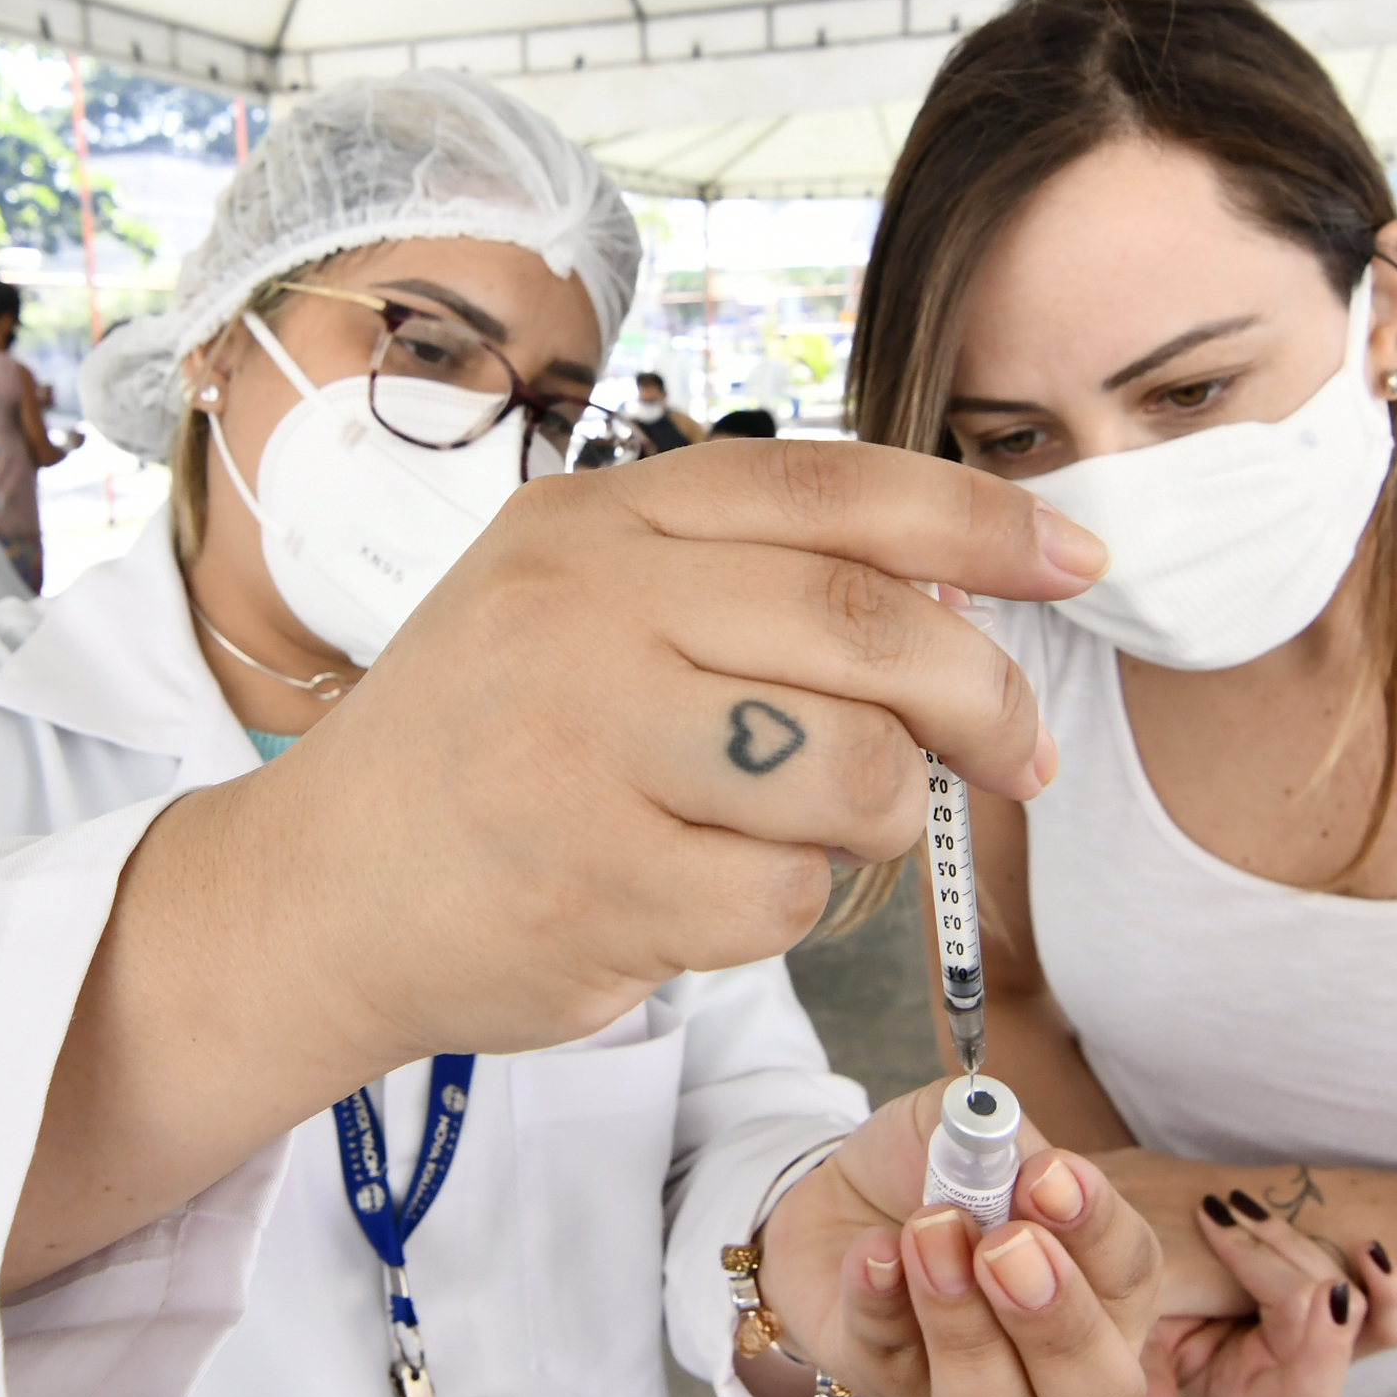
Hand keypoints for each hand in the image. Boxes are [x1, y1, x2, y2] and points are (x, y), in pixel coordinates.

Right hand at [248, 441, 1101, 1061]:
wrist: (319, 892)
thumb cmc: (483, 744)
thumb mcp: (574, 600)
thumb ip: (738, 575)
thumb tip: (960, 590)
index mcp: (593, 522)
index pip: (831, 490)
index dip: (980, 518)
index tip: (1077, 555)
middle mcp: (586, 612)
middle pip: (872, 629)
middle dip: (984, 695)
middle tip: (1019, 749)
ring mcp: (586, 748)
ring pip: (853, 769)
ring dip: (877, 814)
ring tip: (817, 826)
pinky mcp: (596, 882)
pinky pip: (786, 895)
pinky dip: (786, 905)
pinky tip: (706, 889)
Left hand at [755, 1080, 1159, 1396]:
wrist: (840, 1200)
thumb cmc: (930, 1173)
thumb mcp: (966, 1133)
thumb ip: (996, 1140)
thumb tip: (1015, 1161)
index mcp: (1102, 1293)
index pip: (1132, 1281)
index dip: (1097, 1231)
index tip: (1049, 1178)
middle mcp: (1056, 1369)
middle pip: (1099, 1395)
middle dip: (1057, 1321)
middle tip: (1006, 1247)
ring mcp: (977, 1396)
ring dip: (962, 1322)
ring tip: (928, 1234)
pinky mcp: (892, 1391)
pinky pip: (892, 1371)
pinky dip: (882, 1306)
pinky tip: (874, 1253)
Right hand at [1131, 1193, 1396, 1396]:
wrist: (1168, 1299)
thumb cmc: (1151, 1331)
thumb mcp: (1142, 1358)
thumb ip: (1152, 1394)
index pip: (1309, 1379)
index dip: (1313, 1331)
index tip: (1306, 1283)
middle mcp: (1301, 1382)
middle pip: (1328, 1322)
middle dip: (1273, 1256)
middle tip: (1220, 1213)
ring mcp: (1327, 1348)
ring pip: (1356, 1304)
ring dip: (1302, 1246)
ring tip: (1249, 1209)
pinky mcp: (1339, 1317)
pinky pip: (1386, 1314)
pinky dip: (1385, 1282)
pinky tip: (1368, 1248)